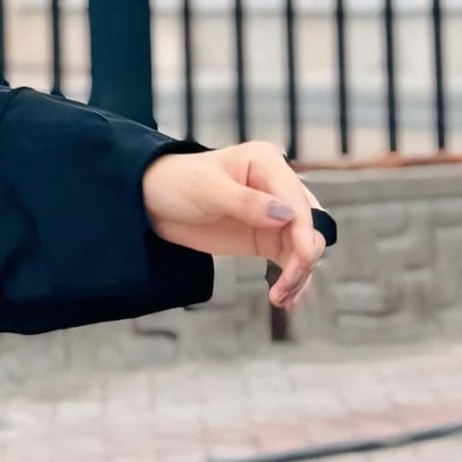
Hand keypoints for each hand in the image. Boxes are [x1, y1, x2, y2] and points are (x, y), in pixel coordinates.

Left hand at [141, 140, 330, 309]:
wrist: (153, 201)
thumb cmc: (176, 183)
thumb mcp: (206, 190)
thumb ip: (245, 202)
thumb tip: (285, 215)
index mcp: (266, 162)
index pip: (296, 199)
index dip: (303, 229)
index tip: (303, 257)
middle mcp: (277, 186)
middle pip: (308, 224)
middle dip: (303, 257)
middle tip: (285, 287)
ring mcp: (275, 214)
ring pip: (304, 246)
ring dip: (299, 274)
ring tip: (281, 299)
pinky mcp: (267, 237)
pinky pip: (290, 259)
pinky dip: (291, 279)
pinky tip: (284, 298)